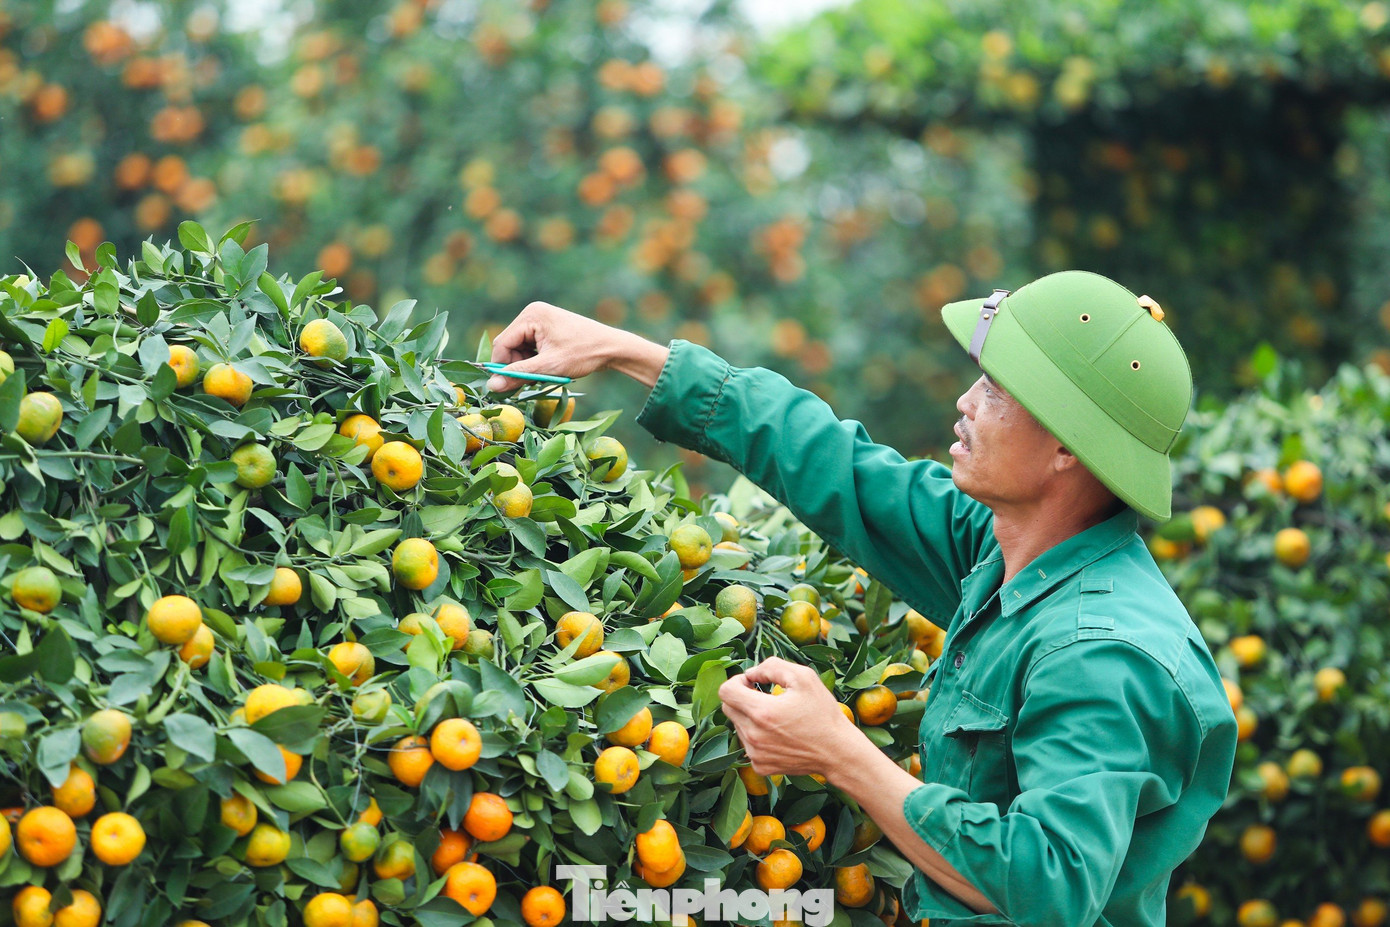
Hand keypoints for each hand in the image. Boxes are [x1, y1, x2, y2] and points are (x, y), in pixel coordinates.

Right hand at [487, 301, 667, 391]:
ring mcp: (539, 319)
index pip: (502, 343)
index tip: (504, 388)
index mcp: (531, 315)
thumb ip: (519, 375)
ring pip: (519, 349)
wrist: (612, 348)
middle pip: (509, 346)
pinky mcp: (546, 328)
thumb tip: (492, 386)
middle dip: (516, 366)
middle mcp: (532, 313)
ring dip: (526, 366)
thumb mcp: (549, 367)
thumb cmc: (584, 354)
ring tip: (544, 376)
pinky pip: (530, 347)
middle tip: (530, 383)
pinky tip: (548, 368)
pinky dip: (534, 361)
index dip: (501, 367)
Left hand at [718, 657, 859, 776]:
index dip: (737, 681)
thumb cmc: (822, 713)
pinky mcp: (760, 766)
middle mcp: (753, 735)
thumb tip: (750, 673)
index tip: (753, 683)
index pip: (725, 691)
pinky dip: (757, 736)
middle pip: (728, 708)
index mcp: (761, 712)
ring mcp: (755, 753)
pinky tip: (778, 734)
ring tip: (776, 717)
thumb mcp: (803, 677)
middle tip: (764, 696)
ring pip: (737, 726)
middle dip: (741, 697)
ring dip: (750, 717)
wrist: (837, 752)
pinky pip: (748, 745)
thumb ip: (772, 667)